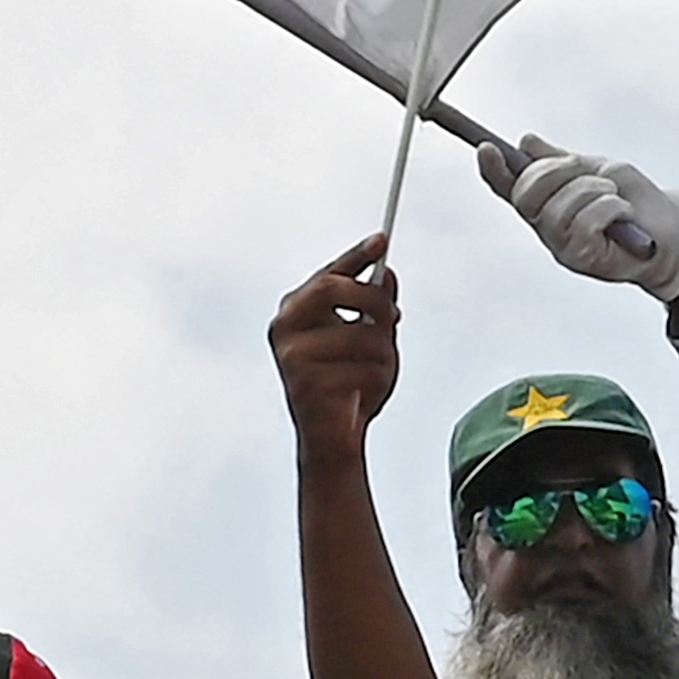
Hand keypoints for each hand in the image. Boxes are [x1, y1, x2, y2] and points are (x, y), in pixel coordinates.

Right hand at [269, 244, 405, 465]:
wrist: (332, 439)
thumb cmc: (349, 383)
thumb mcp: (368, 339)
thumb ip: (375, 308)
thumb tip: (386, 275)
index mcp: (294, 312)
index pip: (327, 275)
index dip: (356, 256)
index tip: (383, 240)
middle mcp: (285, 328)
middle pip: (334, 289)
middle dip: (374, 300)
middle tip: (394, 316)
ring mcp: (293, 356)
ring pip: (362, 335)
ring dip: (384, 354)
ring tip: (377, 373)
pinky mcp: (307, 385)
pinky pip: (365, 369)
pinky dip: (378, 381)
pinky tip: (364, 395)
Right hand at [478, 137, 678, 307]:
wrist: (673, 231)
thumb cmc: (636, 201)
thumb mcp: (599, 171)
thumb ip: (564, 162)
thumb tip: (528, 142)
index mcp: (547, 205)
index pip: (510, 189)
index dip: (494, 170)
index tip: (486, 147)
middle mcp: (548, 229)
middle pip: (525, 196)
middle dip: (553, 171)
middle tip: (582, 166)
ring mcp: (564, 248)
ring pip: (558, 209)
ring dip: (591, 190)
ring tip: (614, 195)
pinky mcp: (585, 261)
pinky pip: (584, 224)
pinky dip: (608, 208)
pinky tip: (624, 213)